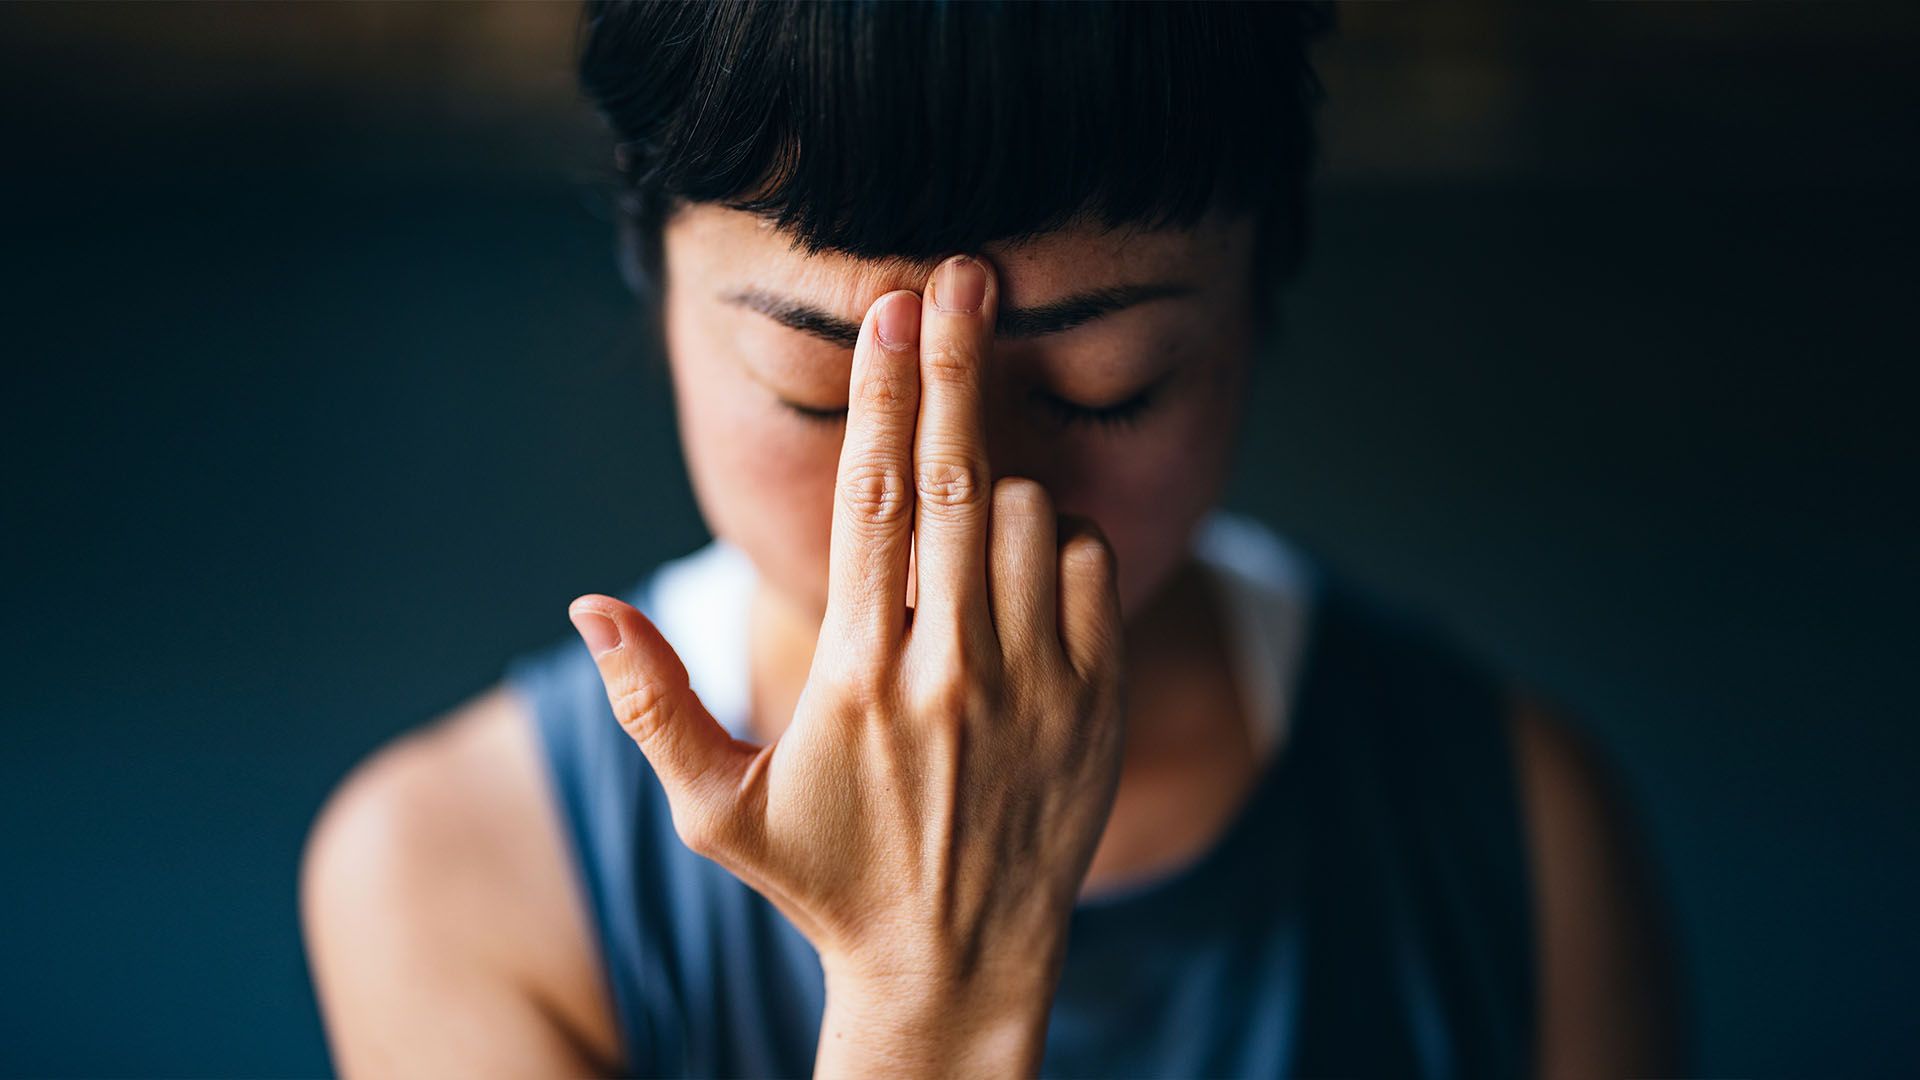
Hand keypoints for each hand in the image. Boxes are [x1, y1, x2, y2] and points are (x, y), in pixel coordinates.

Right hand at [568, 254, 1127, 1076]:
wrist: (954, 968)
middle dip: (959, 364)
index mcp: (856, 680)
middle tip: (963, 275)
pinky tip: (1017, 561)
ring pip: (1030, 517)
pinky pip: (1091, 566)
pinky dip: (1057, 538)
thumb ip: (649, 704)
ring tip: (963, 500)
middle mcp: (952, 674)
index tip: (890, 309)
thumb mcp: (714, 809)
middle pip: (957, 481)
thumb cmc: (823, 881)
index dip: (881, 395)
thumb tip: (589, 603)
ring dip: (997, 478)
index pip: (870, 504)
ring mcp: (1037, 687)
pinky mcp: (1097, 703)